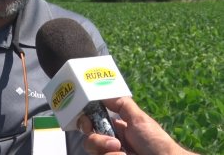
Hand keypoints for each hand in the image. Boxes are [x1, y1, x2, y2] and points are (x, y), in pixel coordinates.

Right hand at [79, 97, 197, 154]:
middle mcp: (109, 142)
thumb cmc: (156, 141)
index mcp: (114, 128)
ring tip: (122, 151)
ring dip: (105, 148)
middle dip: (96, 138)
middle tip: (112, 141)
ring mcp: (110, 153)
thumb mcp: (139, 118)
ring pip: (91, 148)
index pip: (91, 122)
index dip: (85, 121)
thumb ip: (121, 104)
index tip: (87, 121)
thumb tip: (103, 92)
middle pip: (88, 137)